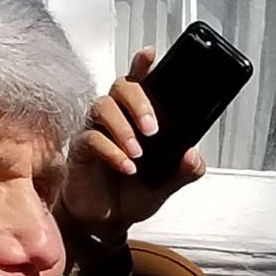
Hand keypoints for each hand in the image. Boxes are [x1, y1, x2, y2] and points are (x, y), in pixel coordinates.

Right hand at [57, 47, 206, 246]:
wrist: (108, 221)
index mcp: (139, 118)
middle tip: (153, 129)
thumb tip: (194, 155)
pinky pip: (92, 139)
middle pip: (121, 87)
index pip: (141, 83)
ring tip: (139, 153)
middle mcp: (116, 117)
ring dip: (124, 128)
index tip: (151, 53)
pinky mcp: (81, 149)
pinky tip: (126, 167)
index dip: (143, 66)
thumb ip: (185, 170)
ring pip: (103, 107)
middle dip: (139, 102)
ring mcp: (96, 130)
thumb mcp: (168, 184)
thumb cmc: (133, 193)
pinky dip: (112, 152)